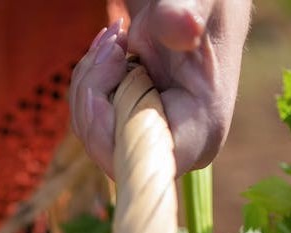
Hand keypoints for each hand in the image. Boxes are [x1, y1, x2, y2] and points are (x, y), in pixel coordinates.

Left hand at [71, 0, 249, 176]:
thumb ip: (181, 18)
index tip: (110, 74)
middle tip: (115, 43)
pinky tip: (111, 52)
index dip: (110, 129)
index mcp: (201, 131)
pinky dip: (89, 82)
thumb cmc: (200, 6)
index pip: (143, 159)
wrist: (192, 11)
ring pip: (91, 131)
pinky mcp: (130, 131)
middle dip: (95, 91)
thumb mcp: (194, 3)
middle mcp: (174, 147)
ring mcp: (149, 141)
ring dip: (90, 81)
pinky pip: (88, 119)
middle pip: (107, 148)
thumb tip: (184, 28)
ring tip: (117, 40)